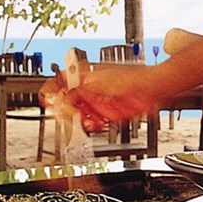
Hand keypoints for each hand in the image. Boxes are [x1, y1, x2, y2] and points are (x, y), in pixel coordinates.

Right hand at [41, 66, 158, 127]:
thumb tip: (61, 102)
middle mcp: (87, 89)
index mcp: (82, 75)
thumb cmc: (132, 78)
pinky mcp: (106, 114)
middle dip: (68, 112)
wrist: (153, 89)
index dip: (51, 93)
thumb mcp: (97, 85)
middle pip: (66, 104)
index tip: (49, 103)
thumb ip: (76, 94)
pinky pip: (93, 123)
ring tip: (90, 120)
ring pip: (78, 117)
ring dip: (82, 121)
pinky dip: (94, 126)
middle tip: (71, 116)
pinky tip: (99, 123)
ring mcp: (97, 102)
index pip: (57, 82)